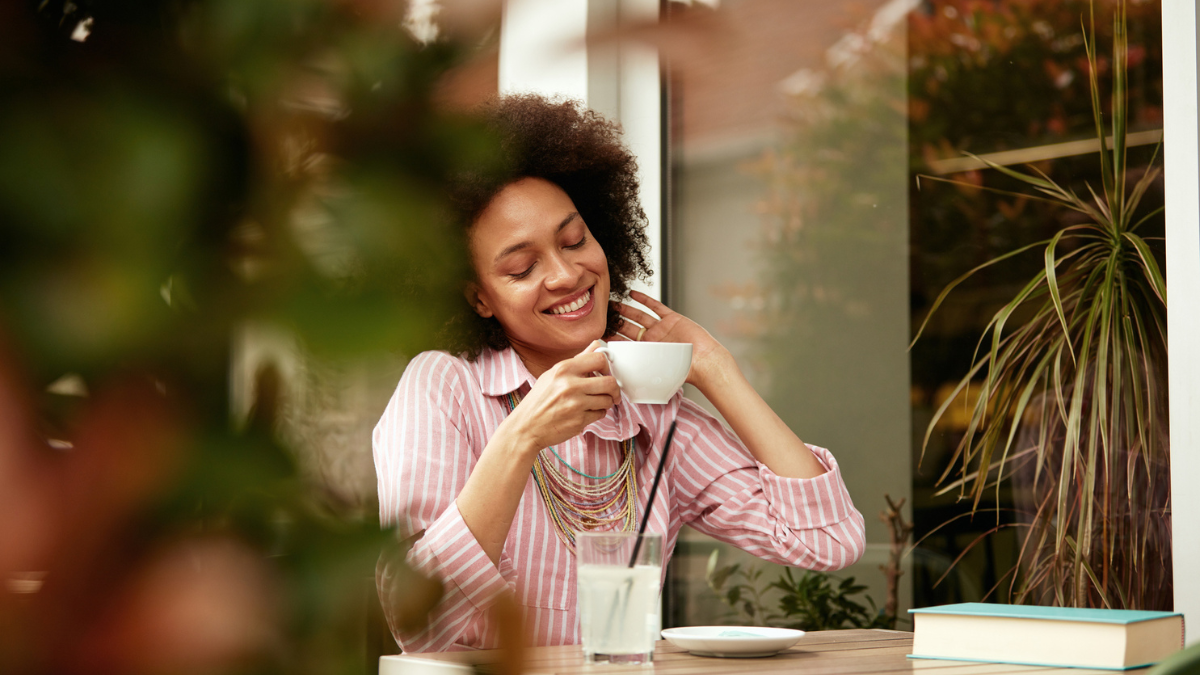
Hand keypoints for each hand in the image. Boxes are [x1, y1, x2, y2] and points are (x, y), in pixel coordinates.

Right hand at [504, 341, 620, 452]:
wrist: (526, 427)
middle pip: (610, 382)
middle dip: (614, 389)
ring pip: (607, 400)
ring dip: (605, 402)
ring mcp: (575, 404)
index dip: (607, 366)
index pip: (599, 359)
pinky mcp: (579, 421)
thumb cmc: (539, 400)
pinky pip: (600, 414)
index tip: (605, 373)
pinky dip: (597, 413)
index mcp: (563, 369)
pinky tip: (585, 412)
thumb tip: (597, 345)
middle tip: (611, 392)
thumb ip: (577, 360)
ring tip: (594, 403)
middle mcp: (570, 385)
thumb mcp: (553, 375)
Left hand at [610, 290, 731, 389]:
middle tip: (601, 314)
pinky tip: (632, 294)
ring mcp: (661, 328)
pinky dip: (644, 299)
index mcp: (647, 353)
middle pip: (629, 327)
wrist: (705, 361)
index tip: (599, 332)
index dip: (613, 337)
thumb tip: (624, 382)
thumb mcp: (660, 374)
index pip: (625, 343)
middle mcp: (652, 339)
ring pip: (639, 316)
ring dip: (626, 309)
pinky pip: (655, 306)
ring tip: (613, 303)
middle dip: (615, 321)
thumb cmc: (685, 371)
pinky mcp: (672, 318)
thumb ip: (643, 373)